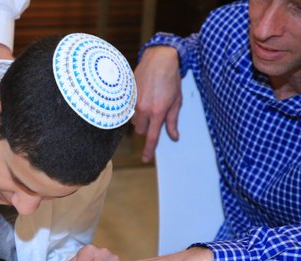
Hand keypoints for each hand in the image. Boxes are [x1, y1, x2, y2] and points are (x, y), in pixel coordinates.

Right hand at [130, 46, 181, 162]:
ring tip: (149, 102)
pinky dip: (135, 108)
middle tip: (155, 114)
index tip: (145, 159)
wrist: (159, 59)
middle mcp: (143, 109)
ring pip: (134, 121)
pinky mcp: (127, 96)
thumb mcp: (176, 101)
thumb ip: (173, 121)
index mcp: (158, 111)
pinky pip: (129, 110)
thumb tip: (174, 137)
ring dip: (141, 118)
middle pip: (141, 130)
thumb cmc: (171, 79)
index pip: (152, 137)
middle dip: (147, 127)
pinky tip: (143, 97)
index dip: (149, 150)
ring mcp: (133, 102)